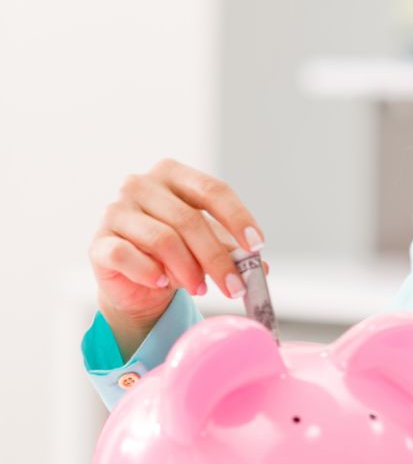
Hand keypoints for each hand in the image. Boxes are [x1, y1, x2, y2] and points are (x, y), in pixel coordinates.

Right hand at [90, 157, 268, 323]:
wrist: (137, 281)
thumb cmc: (176, 253)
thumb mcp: (208, 246)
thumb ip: (232, 251)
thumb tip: (262, 267)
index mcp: (173, 175)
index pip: (213, 190)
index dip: (238, 218)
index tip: (257, 245)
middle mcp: (141, 185)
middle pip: (189, 219)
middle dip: (217, 257)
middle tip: (234, 286)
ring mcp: (116, 211)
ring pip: (162, 239)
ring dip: (188, 269)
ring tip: (201, 288)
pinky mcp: (99, 242)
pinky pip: (126, 255)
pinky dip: (150, 272)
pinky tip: (162, 282)